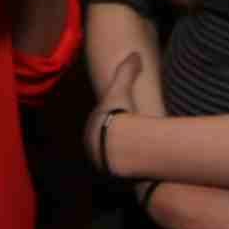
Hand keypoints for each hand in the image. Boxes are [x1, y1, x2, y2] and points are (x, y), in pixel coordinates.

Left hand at [86, 51, 142, 173]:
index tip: (124, 120)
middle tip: (131, 140)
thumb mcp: (122, 88)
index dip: (113, 120)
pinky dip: (126, 169)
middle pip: (103, 141)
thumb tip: (135, 54)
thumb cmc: (118, 115)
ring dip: (119, 157)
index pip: (101, 121)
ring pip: (109, 157)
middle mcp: (91, 143)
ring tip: (135, 156)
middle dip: (114, 140)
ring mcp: (98, 160)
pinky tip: (137, 168)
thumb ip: (127, 71)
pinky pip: (118, 170)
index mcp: (92, 124)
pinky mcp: (109, 174)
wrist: (118, 145)